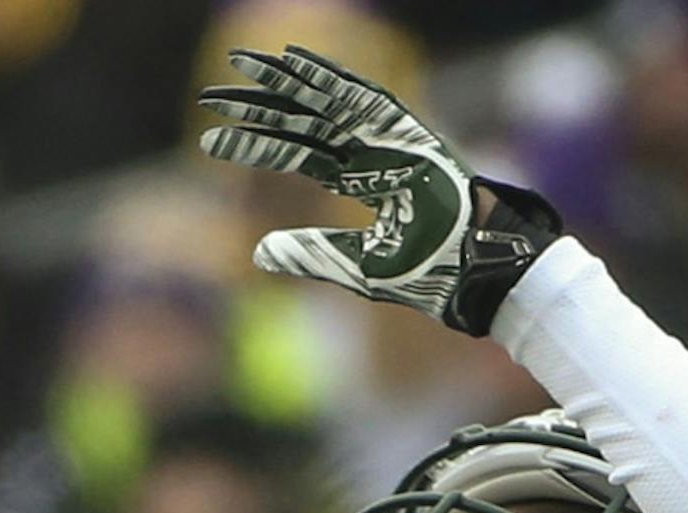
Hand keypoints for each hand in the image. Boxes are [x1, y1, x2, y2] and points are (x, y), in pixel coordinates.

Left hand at [200, 46, 560, 333]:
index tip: (210, 143)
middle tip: (209, 98)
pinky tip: (292, 62)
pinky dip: (327, 76)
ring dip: (281, 82)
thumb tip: (256, 253)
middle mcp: (368, 150)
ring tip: (237, 68)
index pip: (296, 152)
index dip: (255, 144)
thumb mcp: (357, 268)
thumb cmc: (430, 275)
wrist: (478, 269)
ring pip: (322, 100)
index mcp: (360, 179)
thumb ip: (309, 254)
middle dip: (255, 107)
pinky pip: (360, 95)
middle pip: (301, 119)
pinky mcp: (403, 130)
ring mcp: (386, 136)